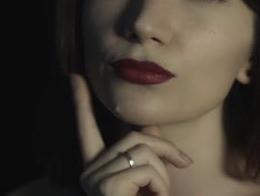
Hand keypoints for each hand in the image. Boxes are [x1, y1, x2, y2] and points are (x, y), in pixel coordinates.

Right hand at [70, 73, 192, 195]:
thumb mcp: (149, 178)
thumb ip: (146, 151)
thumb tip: (150, 124)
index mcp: (95, 167)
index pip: (87, 129)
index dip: (81, 102)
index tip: (74, 76)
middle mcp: (89, 171)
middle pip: (134, 136)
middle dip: (166, 148)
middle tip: (185, 163)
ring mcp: (94, 179)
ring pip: (143, 150)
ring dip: (164, 174)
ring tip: (160, 194)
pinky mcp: (107, 187)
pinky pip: (147, 169)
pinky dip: (162, 185)